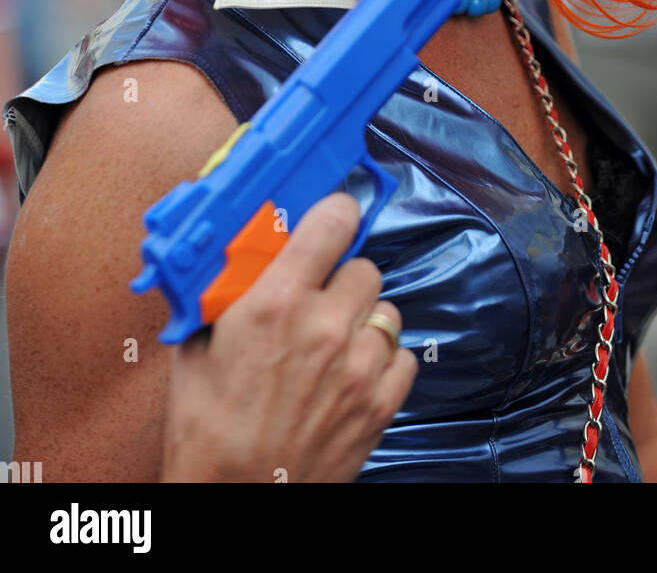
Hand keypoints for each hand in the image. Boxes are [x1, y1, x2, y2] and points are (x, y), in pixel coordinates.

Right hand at [160, 192, 416, 482]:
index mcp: (276, 302)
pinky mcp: (380, 403)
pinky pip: (403, 354)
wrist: (234, 499)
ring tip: (332, 343)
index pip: (332, 220)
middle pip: (363, 265)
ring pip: (386, 309)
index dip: (332, 214)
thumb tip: (241, 251)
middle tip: (317, 299)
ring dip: (363, 319)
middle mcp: (326, 326)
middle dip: (340, 278)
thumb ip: (225, 290)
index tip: (329, 219)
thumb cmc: (207, 431)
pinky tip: (351, 373)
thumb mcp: (197, 344)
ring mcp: (359, 366)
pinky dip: (382, 360)